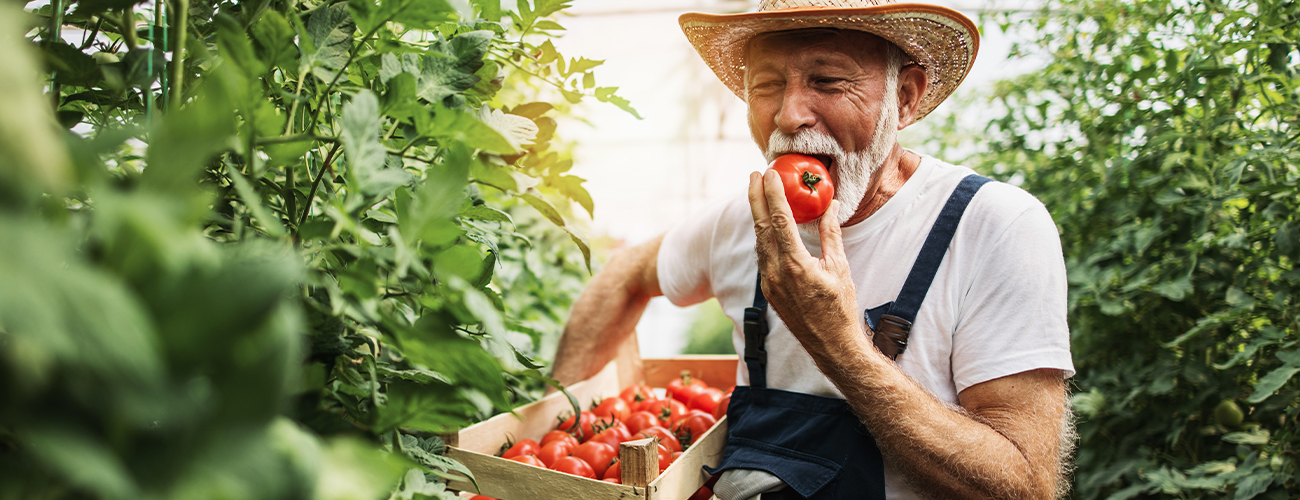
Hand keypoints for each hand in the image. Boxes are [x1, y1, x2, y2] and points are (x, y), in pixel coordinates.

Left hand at [747, 170, 864, 351]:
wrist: (830, 344)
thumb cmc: (839, 307)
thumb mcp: (839, 267)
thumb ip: (831, 233)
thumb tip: (831, 205)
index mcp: (795, 264)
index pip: (780, 220)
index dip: (773, 194)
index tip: (771, 174)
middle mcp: (776, 271)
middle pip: (761, 226)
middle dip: (756, 198)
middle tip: (754, 175)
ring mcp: (769, 281)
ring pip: (759, 241)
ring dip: (757, 216)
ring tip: (757, 194)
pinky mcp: (768, 289)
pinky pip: (762, 256)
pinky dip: (763, 236)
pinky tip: (765, 225)